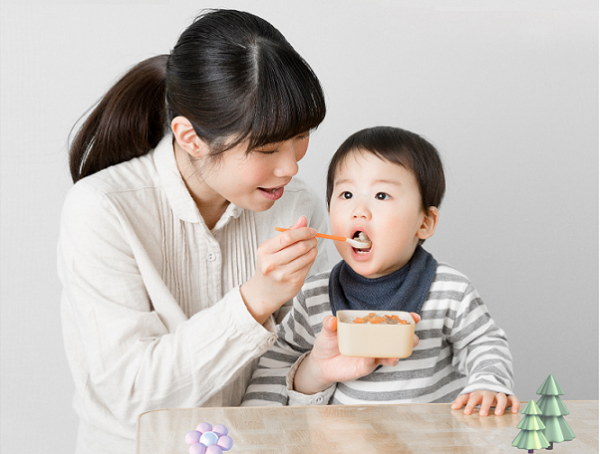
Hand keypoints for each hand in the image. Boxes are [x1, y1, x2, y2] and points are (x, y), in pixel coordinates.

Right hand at [240, 216, 317, 323]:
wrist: (263, 292)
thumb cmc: (269, 265)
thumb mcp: (272, 248)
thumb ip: (288, 233)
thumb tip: (303, 219)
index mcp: (264, 251)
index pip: (288, 236)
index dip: (303, 231)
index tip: (312, 230)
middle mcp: (272, 263)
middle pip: (300, 246)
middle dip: (311, 240)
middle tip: (314, 238)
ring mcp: (283, 274)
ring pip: (307, 256)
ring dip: (314, 249)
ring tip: (312, 247)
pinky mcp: (294, 282)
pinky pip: (308, 266)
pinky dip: (311, 259)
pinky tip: (308, 257)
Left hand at [294, 313, 420, 393]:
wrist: (321, 363)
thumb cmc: (328, 342)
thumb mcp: (327, 330)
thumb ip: (329, 323)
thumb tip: (332, 320)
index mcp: (369, 327)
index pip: (388, 321)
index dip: (403, 318)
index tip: (414, 317)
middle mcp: (373, 341)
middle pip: (395, 339)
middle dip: (407, 339)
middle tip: (414, 337)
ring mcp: (371, 354)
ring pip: (389, 355)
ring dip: (395, 354)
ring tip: (397, 354)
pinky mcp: (364, 366)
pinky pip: (371, 364)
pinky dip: (372, 360)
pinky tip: (370, 357)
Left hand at [451, 391, 519, 415]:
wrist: (490, 382)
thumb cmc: (478, 393)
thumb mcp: (469, 395)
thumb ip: (461, 400)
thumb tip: (453, 407)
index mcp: (479, 392)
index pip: (473, 398)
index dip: (470, 405)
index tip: (466, 413)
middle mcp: (490, 393)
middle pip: (487, 397)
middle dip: (485, 405)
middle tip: (482, 414)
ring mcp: (500, 394)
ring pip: (501, 397)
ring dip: (500, 405)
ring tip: (498, 414)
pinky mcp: (509, 396)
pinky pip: (514, 399)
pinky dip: (515, 404)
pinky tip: (515, 411)